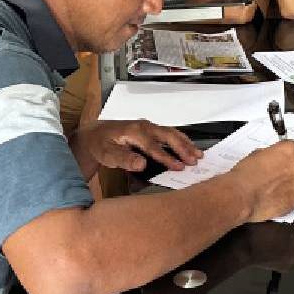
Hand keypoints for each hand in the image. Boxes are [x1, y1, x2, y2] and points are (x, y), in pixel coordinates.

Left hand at [70, 119, 201, 172]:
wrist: (95, 135)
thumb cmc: (101, 145)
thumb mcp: (107, 154)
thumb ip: (124, 159)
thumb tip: (142, 164)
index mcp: (134, 131)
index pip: (154, 146)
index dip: (167, 158)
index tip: (179, 167)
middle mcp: (144, 126)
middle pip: (168, 136)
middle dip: (183, 148)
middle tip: (195, 160)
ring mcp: (149, 127)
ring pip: (172, 133)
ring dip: (186, 143)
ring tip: (198, 154)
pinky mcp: (151, 130)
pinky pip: (169, 133)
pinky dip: (182, 140)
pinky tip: (189, 148)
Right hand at [230, 139, 293, 222]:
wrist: (241, 196)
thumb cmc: (245, 175)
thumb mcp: (258, 154)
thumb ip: (275, 155)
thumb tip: (277, 158)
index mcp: (291, 150)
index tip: (291, 158)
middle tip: (286, 173)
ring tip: (283, 186)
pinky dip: (293, 195)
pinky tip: (280, 196)